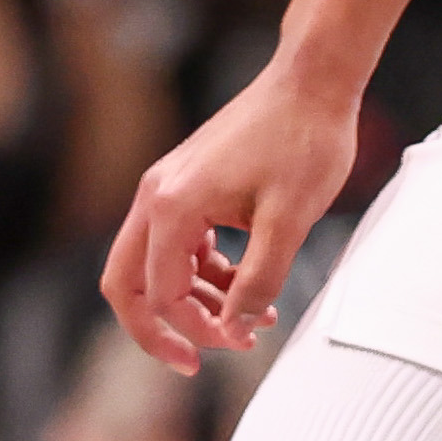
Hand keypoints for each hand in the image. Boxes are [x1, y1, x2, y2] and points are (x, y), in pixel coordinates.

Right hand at [101, 52, 359, 371]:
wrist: (314, 80)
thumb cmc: (305, 140)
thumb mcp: (289, 222)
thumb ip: (258, 281)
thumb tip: (233, 328)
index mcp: (172, 205)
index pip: (162, 294)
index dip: (196, 331)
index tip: (238, 344)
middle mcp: (157, 195)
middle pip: (128, 284)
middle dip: (159, 329)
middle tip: (197, 361)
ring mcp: (168, 187)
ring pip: (156, 267)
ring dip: (195, 301)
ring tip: (253, 319)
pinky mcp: (188, 185)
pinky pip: (179, 245)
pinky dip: (206, 273)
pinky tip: (248, 283)